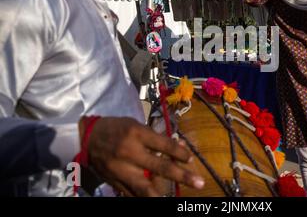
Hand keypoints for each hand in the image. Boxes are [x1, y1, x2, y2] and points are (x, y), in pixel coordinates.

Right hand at [84, 117, 203, 196]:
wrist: (87, 137)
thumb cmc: (116, 127)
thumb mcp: (136, 125)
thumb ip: (156, 138)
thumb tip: (180, 149)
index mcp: (136, 134)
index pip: (164, 145)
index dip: (180, 154)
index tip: (190, 159)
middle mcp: (129, 152)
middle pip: (160, 167)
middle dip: (182, 176)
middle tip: (200, 183)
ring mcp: (121, 169)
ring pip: (144, 187)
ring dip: (161, 195)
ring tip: (174, 201)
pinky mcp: (114, 181)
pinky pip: (132, 194)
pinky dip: (144, 197)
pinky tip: (155, 199)